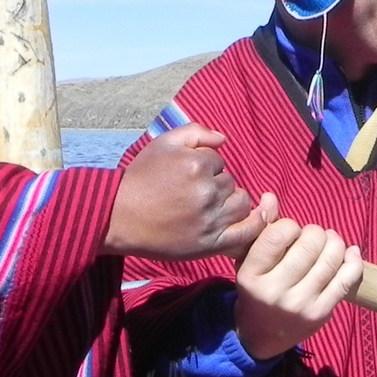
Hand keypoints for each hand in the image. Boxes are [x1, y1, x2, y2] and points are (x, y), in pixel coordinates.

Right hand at [103, 124, 273, 260]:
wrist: (118, 217)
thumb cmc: (140, 179)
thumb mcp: (163, 144)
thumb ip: (196, 132)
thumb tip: (223, 139)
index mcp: (196, 164)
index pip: (219, 161)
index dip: (204, 167)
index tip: (185, 178)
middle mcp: (207, 191)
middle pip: (229, 183)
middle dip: (216, 185)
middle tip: (190, 195)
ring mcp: (211, 219)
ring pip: (240, 204)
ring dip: (230, 202)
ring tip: (206, 207)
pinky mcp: (211, 243)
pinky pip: (247, 231)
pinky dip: (255, 224)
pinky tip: (257, 218)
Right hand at [234, 222, 362, 360]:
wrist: (260, 337)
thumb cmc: (255, 291)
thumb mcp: (247, 262)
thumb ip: (261, 228)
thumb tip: (270, 196)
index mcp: (251, 275)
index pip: (278, 234)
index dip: (290, 225)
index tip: (291, 232)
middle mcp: (275, 291)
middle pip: (310, 244)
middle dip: (315, 233)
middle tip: (313, 237)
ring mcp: (301, 304)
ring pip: (331, 259)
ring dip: (335, 242)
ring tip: (329, 242)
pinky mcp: (321, 314)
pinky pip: (346, 280)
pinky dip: (353, 261)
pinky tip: (350, 252)